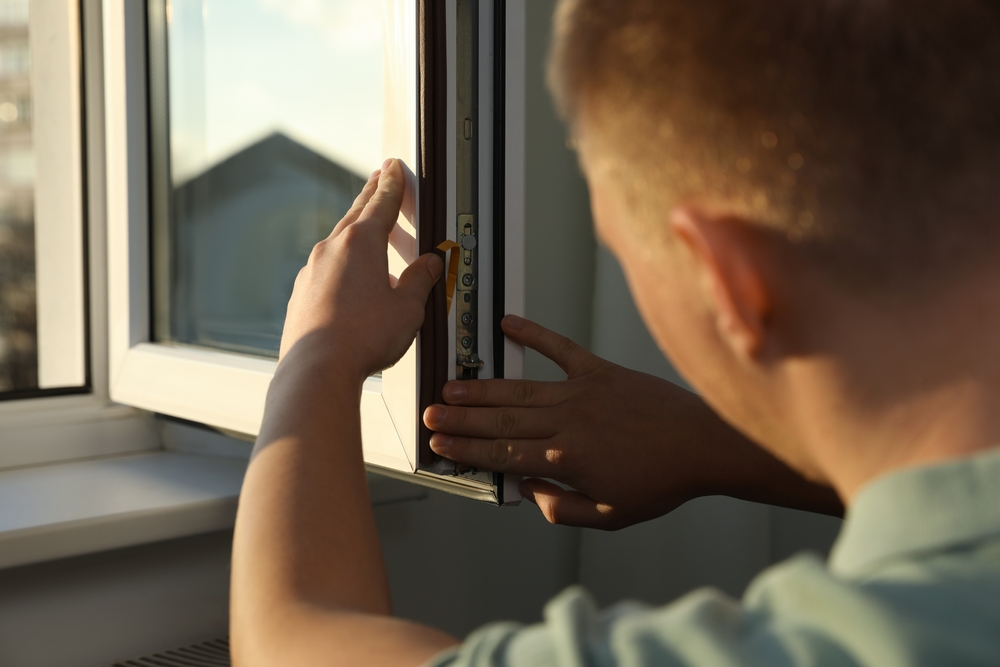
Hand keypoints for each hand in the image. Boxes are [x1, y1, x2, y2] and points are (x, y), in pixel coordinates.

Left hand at [278, 158, 442, 383]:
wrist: (318, 367)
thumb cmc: (363, 337)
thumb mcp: (408, 307)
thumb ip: (421, 280)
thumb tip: (430, 264)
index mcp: (362, 243)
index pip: (382, 203)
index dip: (392, 184)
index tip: (393, 168)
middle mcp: (332, 249)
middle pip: (356, 213)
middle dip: (370, 195)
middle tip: (378, 179)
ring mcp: (313, 270)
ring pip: (339, 241)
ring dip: (356, 231)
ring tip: (370, 234)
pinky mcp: (302, 292)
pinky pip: (327, 268)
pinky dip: (342, 263)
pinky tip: (351, 280)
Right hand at [423, 316, 730, 529]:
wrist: (705, 445)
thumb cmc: (662, 483)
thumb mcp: (610, 516)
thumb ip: (561, 507)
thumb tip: (526, 489)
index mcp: (566, 459)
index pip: (502, 456)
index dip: (466, 451)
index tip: (439, 447)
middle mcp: (567, 422)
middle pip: (501, 422)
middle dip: (460, 420)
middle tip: (429, 416)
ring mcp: (582, 392)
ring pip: (518, 390)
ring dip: (481, 389)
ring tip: (450, 388)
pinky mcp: (600, 371)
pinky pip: (560, 348)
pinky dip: (534, 333)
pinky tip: (508, 323)